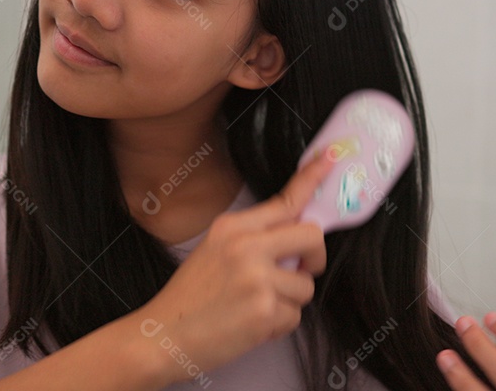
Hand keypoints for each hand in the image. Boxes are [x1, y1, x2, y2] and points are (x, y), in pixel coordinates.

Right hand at [135, 149, 334, 384]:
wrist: (163, 336)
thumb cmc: (190, 297)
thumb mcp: (214, 250)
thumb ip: (253, 237)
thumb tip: (296, 236)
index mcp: (232, 227)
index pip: (284, 201)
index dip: (312, 179)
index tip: (332, 157)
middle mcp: (246, 246)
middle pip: (311, 236)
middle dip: (315, 257)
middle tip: (301, 270)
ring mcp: (256, 279)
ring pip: (305, 286)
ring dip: (288, 302)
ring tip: (255, 308)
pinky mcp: (264, 312)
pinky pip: (294, 317)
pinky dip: (277, 326)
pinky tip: (251, 326)